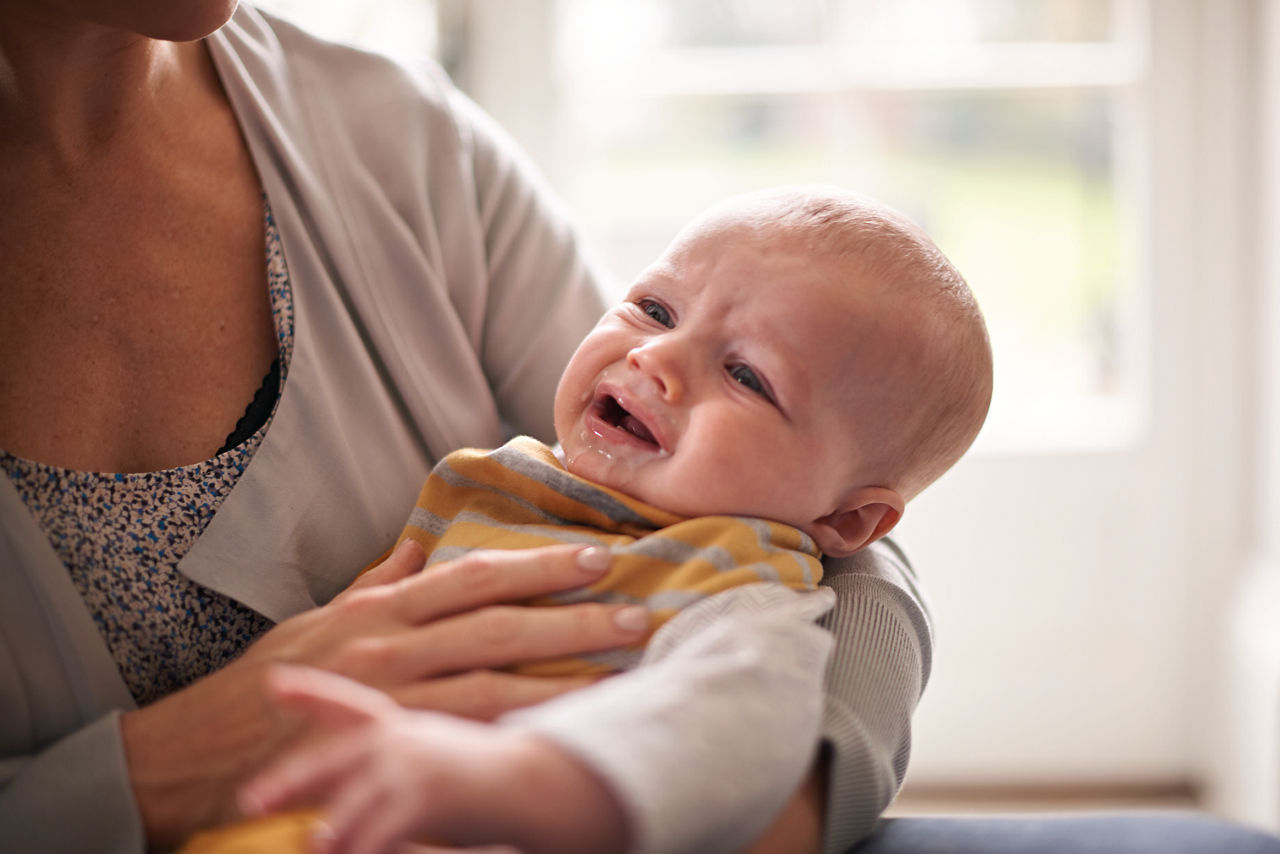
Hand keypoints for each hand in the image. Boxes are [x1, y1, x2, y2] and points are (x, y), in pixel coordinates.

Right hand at [122, 542, 645, 848]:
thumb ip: (376, 581)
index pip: (473, 575)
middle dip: (571, 614)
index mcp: (381, 608)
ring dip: (562, 671)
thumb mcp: (319, 618)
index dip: (538, 565)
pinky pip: (463, 736)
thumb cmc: (265, 683)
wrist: (196, 751)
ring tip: (620, 665)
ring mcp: (389, 697)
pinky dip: (515, 727)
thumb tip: (418, 540)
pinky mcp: (384, 745)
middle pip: (497, 621)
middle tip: (636, 610)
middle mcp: (390, 644)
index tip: (594, 558)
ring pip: (492, 678)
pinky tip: (562, 725)